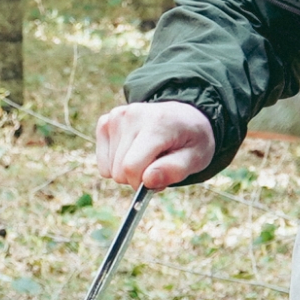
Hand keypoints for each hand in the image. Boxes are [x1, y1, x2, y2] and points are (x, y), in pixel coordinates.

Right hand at [94, 100, 214, 191]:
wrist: (184, 116)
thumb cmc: (191, 139)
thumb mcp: (196, 158)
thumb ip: (174, 170)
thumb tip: (147, 181)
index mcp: (157, 124)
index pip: (132, 166)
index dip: (141, 184)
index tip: (156, 182)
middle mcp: (132, 115)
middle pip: (119, 171)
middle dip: (137, 178)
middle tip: (156, 165)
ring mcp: (116, 117)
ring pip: (110, 169)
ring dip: (128, 170)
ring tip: (148, 155)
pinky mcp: (105, 122)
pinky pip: (102, 162)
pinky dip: (116, 164)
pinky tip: (134, 150)